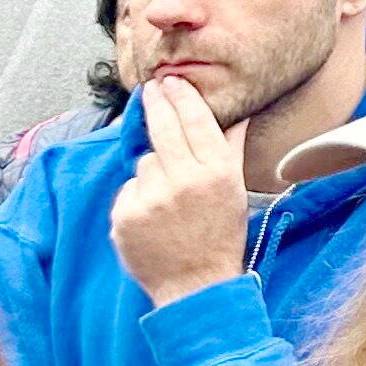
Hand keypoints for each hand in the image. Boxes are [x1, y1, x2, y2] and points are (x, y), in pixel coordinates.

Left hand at [110, 74, 249, 304]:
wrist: (195, 285)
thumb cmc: (220, 235)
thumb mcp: (235, 190)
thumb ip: (232, 149)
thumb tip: (240, 115)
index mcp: (216, 173)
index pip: (196, 121)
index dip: (182, 97)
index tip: (171, 80)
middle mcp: (184, 181)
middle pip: (164, 129)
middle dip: (156, 105)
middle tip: (151, 88)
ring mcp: (152, 199)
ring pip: (145, 162)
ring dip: (153, 169)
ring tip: (168, 194)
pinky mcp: (125, 216)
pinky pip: (129, 189)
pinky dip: (138, 196)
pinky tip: (153, 213)